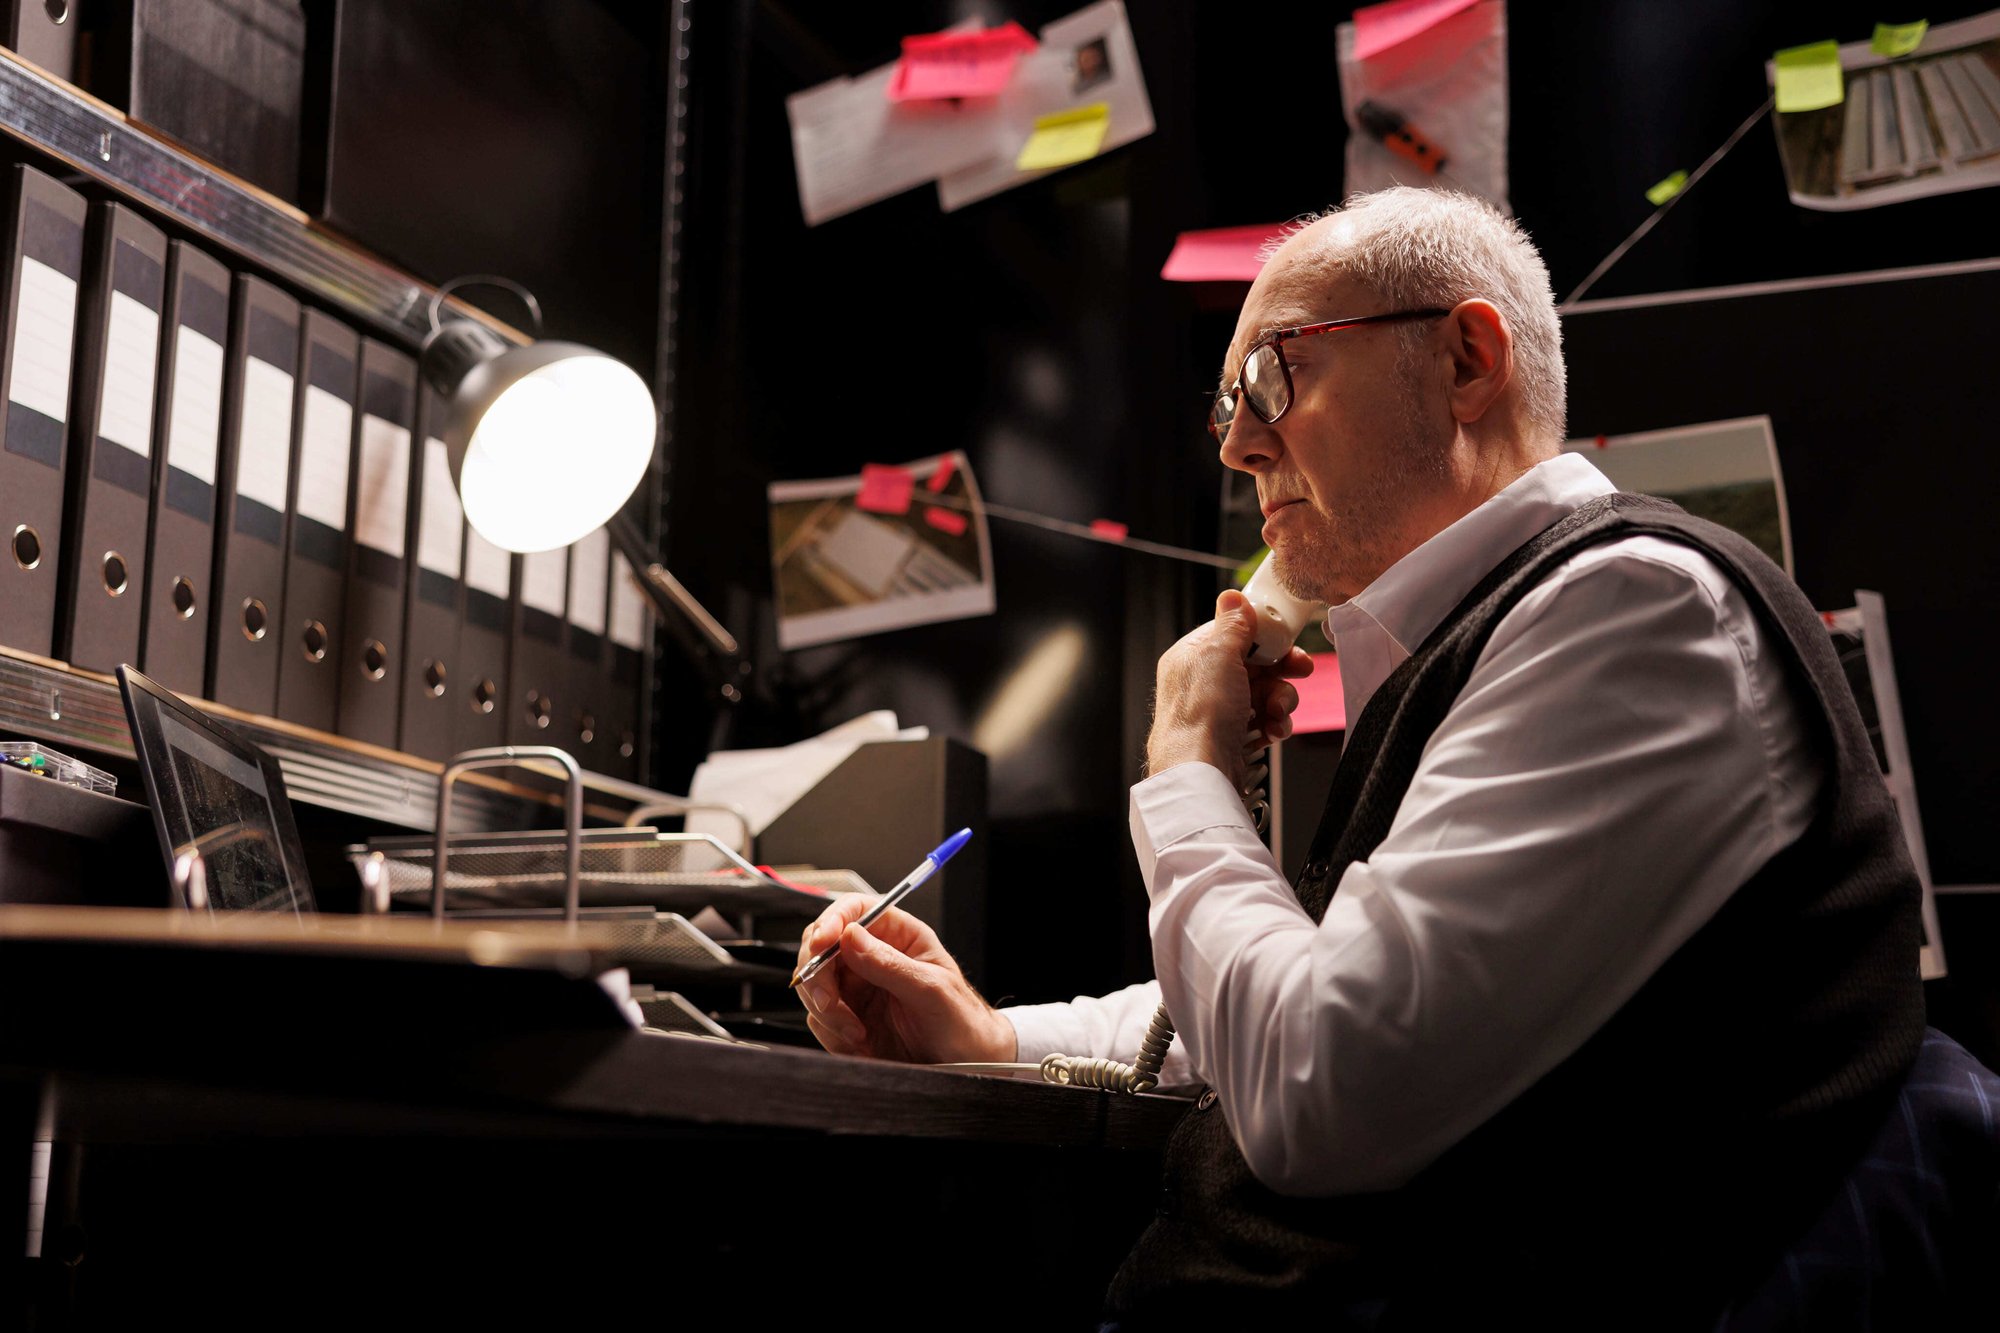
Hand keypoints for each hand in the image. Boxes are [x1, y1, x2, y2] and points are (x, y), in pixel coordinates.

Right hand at [794, 891, 1015, 1063]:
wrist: (965, 1065)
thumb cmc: (961, 1021)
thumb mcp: (931, 990)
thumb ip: (890, 964)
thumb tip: (850, 935)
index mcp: (898, 935)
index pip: (853, 910)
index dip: (831, 921)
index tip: (821, 944)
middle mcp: (872, 956)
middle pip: (820, 946)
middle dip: (818, 975)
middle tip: (829, 1003)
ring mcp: (856, 987)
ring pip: (814, 985)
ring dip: (827, 1011)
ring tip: (858, 1033)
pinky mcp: (847, 1017)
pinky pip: (819, 1018)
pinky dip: (831, 1032)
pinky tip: (860, 1042)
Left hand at [1146, 589, 1312, 785]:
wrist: (1201, 772)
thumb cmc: (1202, 715)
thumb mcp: (1219, 655)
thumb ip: (1232, 626)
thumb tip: (1233, 597)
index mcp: (1193, 657)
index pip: (1233, 634)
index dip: (1263, 634)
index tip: (1286, 637)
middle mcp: (1203, 683)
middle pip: (1254, 664)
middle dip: (1280, 671)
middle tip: (1301, 669)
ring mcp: (1219, 712)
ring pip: (1264, 693)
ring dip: (1281, 700)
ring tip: (1278, 712)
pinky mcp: (1233, 738)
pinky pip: (1265, 721)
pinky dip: (1275, 724)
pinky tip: (1273, 731)